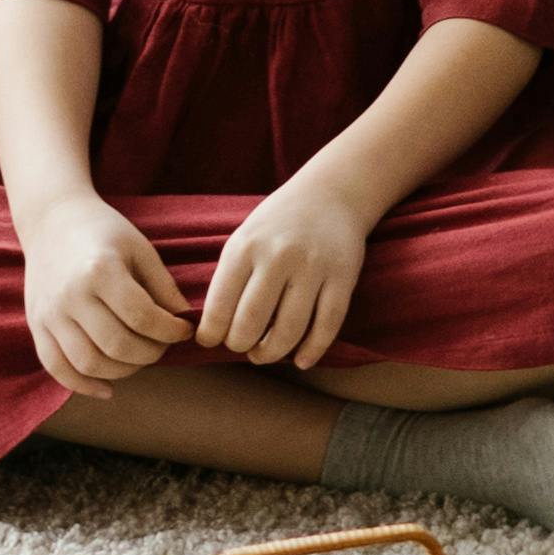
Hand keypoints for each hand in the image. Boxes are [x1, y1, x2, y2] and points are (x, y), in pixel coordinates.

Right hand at [24, 200, 185, 394]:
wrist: (52, 219)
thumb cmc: (103, 231)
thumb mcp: (140, 248)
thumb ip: (163, 286)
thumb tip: (186, 321)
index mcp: (100, 270)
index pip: (142, 317)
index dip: (170, 331)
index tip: (184, 330)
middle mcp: (71, 295)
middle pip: (116, 345)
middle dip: (150, 354)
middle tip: (163, 346)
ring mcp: (49, 313)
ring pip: (88, 363)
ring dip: (122, 372)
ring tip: (139, 359)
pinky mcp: (36, 325)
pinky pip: (57, 367)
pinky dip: (82, 385)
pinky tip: (107, 388)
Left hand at [195, 175, 369, 369]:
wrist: (331, 194)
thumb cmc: (278, 225)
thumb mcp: (244, 239)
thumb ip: (229, 280)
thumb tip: (214, 331)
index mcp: (245, 247)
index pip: (219, 305)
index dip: (211, 334)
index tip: (211, 341)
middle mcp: (278, 256)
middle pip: (251, 322)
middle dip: (240, 345)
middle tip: (242, 346)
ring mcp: (313, 267)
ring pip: (289, 329)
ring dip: (272, 353)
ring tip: (264, 354)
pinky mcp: (343, 277)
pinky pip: (327, 325)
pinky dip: (312, 350)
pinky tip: (301, 360)